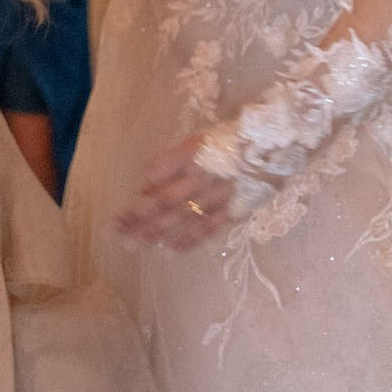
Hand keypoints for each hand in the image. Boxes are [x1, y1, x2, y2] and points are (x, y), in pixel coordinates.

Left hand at [115, 133, 234, 250]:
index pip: (159, 172)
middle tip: (114, 233)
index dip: (141, 193)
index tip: (123, 210)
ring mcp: (219, 194)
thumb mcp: (199, 140)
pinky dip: (190, 240)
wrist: (277, 144)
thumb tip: (147, 184)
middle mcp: (203, 174)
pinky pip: (210, 227)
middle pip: (165, 198)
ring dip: (156, 231)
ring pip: (182, 216)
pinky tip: (170, 251)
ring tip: (132, 244)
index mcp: (193, 152)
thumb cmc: (232, 140)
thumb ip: (174, 160)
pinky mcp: (236, 210)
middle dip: (137, 217)